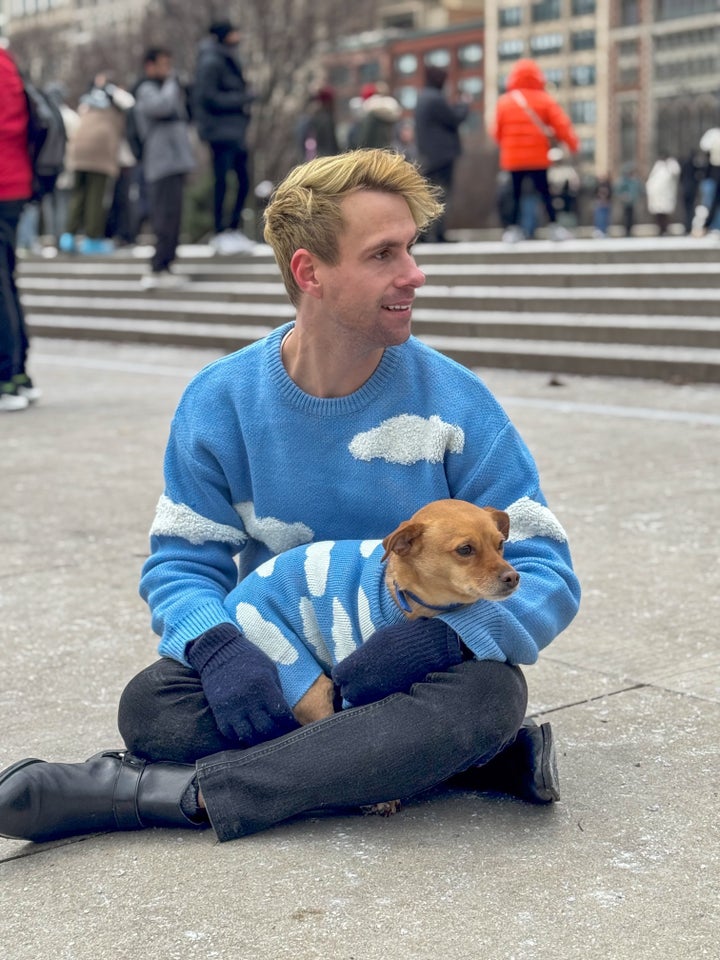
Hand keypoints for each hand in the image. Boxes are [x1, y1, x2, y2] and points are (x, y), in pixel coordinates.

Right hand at [187, 623, 298, 745]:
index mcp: (264, 687)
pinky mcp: (219, 712)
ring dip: (259, 741)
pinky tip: (249, 735)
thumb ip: (276, 692)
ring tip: (267, 740)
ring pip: (249, 736)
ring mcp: (232, 708)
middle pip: (267, 729)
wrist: (218, 652)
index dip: (290, 725)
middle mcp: (248, 700)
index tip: (295, 728)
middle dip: (278, 736)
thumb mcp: (269, 670)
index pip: (282, 715)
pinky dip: (241, 737)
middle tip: (284, 738)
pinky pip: (231, 734)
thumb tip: (284, 714)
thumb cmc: (249, 659)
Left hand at [331, 619, 463, 706]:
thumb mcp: (374, 641)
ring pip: (362, 701)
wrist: (426, 648)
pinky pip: (378, 702)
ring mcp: (378, 694)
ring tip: (374, 682)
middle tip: (361, 677)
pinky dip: (379, 696)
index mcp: (355, 666)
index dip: (343, 672)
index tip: (350, 669)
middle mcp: (363, 684)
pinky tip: (386, 685)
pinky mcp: (391, 699)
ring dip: (364, 693)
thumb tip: (353, 665)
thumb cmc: (400, 638)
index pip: (338, 676)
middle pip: (348, 693)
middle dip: (352, 685)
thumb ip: (360, 657)